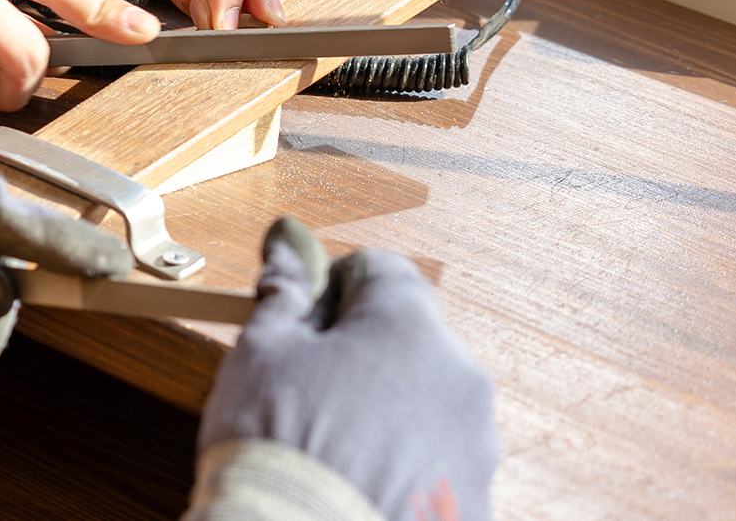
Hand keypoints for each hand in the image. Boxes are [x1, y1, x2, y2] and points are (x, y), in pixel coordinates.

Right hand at [194, 219, 498, 520]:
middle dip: (363, 357)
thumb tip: (287, 242)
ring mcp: (474, 448)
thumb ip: (284, 291)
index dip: (332, 291)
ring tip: (331, 453)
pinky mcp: (474, 505)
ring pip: (427, 408)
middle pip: (409, 342)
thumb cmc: (277, 447)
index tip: (304, 323)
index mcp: (410, 326)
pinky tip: (356, 488)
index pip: (380, 272)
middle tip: (307, 395)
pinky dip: (405, 472)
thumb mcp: (261, 352)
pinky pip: (438, 468)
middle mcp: (459, 379)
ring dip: (388, 416)